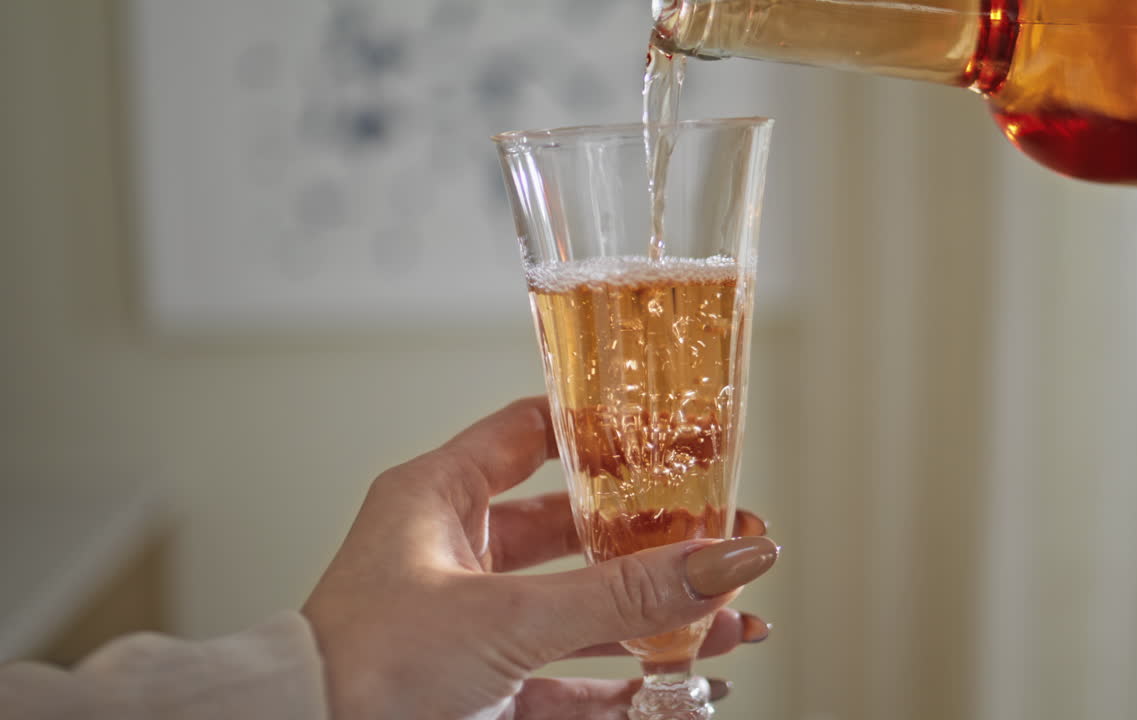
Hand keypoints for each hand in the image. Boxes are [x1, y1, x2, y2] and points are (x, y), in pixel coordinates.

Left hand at [302, 397, 778, 719]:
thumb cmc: (362, 672)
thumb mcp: (506, 618)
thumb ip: (620, 593)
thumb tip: (720, 559)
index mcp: (435, 499)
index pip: (529, 434)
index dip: (601, 428)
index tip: (671, 430)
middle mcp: (453, 554)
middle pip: (574, 531)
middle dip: (652, 541)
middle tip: (720, 537)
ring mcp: (468, 624)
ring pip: (580, 610)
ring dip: (653, 617)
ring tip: (731, 618)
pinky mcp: (480, 689)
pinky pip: (568, 678)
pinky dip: (626, 683)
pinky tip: (687, 681)